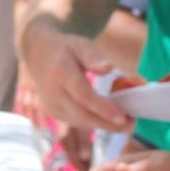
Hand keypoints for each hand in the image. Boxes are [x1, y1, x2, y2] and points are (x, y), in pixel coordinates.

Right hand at [21, 24, 131, 138]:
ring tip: (126, 124)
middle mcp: (53, 93)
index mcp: (61, 73)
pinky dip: (94, 122)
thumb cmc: (66, 48)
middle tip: (131, 126)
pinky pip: (76, 121)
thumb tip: (108, 68)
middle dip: (107, 124)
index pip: (84, 96)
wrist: (38, 54)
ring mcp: (51, 105)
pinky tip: (110, 121)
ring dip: (103, 126)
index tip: (123, 117)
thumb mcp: (80, 44)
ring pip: (79, 122)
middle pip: (82, 115)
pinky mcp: (53, 112)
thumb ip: (94, 57)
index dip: (104, 108)